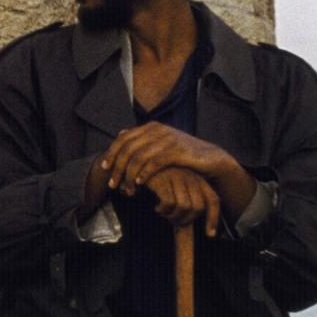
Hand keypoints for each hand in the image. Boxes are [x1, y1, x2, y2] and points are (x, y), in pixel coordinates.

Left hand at [102, 122, 231, 193]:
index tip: (103, 168)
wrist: (212, 159)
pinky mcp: (178, 151)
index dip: (111, 153)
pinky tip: (139, 184)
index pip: (123, 138)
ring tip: (125, 189)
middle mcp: (158, 130)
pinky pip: (155, 163)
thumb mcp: (160, 144)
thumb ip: (142, 139)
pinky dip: (144, 174)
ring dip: (129, 175)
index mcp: (151, 127)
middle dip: (117, 167)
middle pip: (128, 149)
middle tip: (112, 184)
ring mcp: (168, 139)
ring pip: (139, 157)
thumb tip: (120, 133)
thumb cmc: (182, 155)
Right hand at [145, 168, 219, 236]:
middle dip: (186, 220)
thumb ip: (186, 201)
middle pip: (198, 207)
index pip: (213, 200)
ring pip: (184, 207)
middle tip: (173, 221)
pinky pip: (169, 203)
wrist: (137, 164)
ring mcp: (177, 176)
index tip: (210, 234)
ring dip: (173, 216)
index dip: (213, 219)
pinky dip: (163, 210)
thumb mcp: (175, 187)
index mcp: (197, 178)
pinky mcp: (163, 179)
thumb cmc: (157, 179)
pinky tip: (157, 208)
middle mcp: (190, 176)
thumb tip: (195, 224)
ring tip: (164, 214)